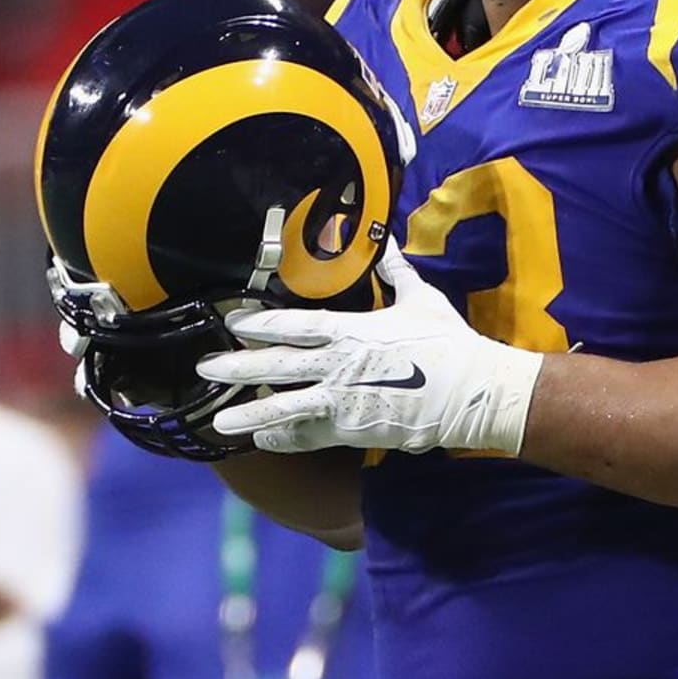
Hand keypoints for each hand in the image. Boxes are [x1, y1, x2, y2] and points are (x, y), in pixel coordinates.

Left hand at [204, 241, 542, 454]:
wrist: (471, 391)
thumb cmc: (447, 341)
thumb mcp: (421, 298)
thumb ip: (396, 271)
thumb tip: (386, 239)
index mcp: (352, 329)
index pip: (295, 325)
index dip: (261, 323)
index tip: (233, 323)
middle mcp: (338, 365)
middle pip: (277, 365)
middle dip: (238, 366)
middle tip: (206, 368)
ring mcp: (342, 400)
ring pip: (285, 407)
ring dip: (250, 412)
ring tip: (219, 420)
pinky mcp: (354, 430)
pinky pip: (310, 435)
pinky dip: (285, 438)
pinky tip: (264, 439)